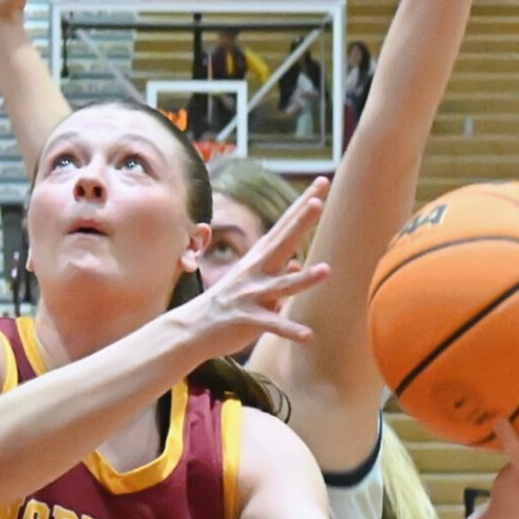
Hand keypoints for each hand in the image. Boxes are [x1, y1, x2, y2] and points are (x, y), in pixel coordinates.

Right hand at [165, 177, 329, 359]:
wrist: (191, 330)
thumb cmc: (226, 307)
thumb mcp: (252, 285)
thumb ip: (276, 274)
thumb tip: (296, 263)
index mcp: (258, 261)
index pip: (285, 227)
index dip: (302, 206)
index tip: (321, 182)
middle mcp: (254, 273)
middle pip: (282, 243)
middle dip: (299, 224)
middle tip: (317, 201)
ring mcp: (250, 295)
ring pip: (281, 286)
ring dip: (304, 279)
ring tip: (327, 270)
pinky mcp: (246, 320)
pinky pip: (271, 325)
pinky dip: (288, 330)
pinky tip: (308, 336)